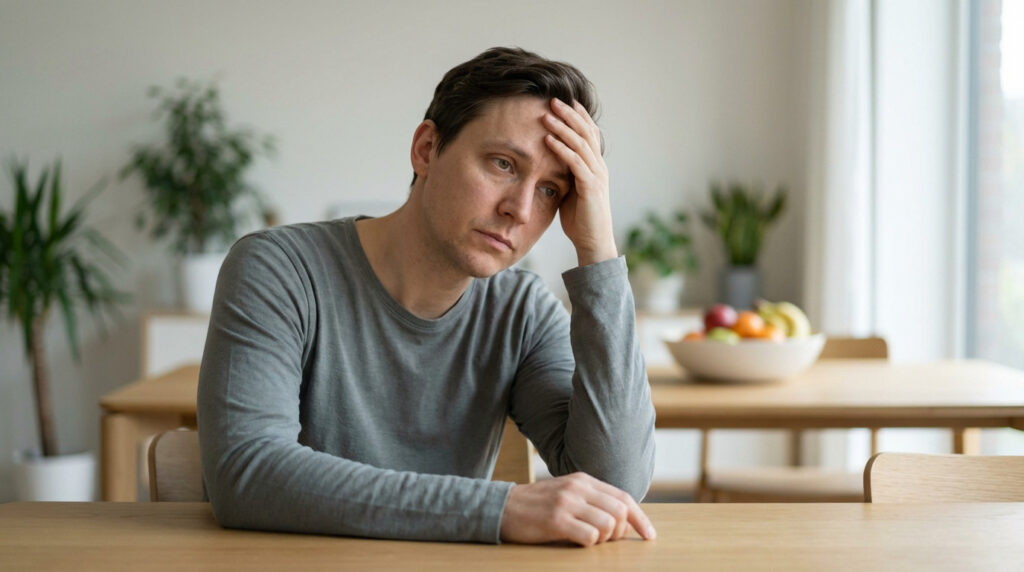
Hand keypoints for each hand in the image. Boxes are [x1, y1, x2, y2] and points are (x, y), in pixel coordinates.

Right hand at [499, 472, 656, 546]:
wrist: (502, 507)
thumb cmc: (537, 506)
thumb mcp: (567, 494)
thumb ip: (592, 501)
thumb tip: (624, 521)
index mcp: (584, 480)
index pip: (624, 497)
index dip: (640, 518)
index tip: (649, 535)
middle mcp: (578, 488)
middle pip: (620, 511)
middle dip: (621, 532)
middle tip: (608, 540)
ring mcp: (567, 503)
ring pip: (609, 524)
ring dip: (604, 539)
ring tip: (588, 540)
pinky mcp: (556, 520)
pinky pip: (589, 536)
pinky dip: (589, 544)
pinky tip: (576, 541)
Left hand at [543, 98, 617, 266]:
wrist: (593, 243)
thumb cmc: (580, 219)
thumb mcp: (571, 190)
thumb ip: (565, 173)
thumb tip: (549, 160)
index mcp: (596, 166)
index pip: (589, 133)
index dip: (578, 116)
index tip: (564, 100)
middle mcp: (599, 167)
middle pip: (586, 132)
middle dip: (569, 114)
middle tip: (553, 98)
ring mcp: (597, 176)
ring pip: (581, 144)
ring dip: (563, 127)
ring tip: (546, 114)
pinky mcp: (591, 187)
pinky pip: (575, 163)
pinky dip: (561, 149)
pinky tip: (548, 139)